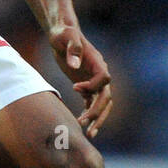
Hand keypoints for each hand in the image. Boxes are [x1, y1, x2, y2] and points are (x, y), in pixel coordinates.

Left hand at [47, 24, 112, 139]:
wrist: (61, 33)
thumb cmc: (63, 33)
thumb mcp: (66, 37)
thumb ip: (73, 48)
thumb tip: (74, 65)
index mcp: (97, 62)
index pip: (104, 78)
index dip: (92, 86)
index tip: (75, 88)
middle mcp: (99, 73)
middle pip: (106, 96)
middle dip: (98, 112)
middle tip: (85, 125)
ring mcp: (94, 81)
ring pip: (102, 104)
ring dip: (97, 119)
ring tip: (89, 134)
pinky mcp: (86, 85)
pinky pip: (91, 103)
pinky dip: (88, 114)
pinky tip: (82, 126)